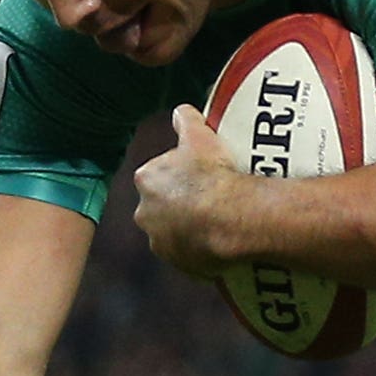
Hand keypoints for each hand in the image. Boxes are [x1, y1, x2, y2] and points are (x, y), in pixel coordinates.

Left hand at [131, 105, 247, 279]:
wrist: (230, 218)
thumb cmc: (213, 175)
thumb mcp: (201, 135)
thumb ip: (186, 119)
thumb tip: (181, 111)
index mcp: (147, 179)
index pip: (158, 175)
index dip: (179, 175)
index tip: (199, 176)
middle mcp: (145, 213)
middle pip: (162, 206)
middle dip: (180, 204)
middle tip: (209, 199)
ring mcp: (161, 242)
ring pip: (174, 233)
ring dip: (190, 229)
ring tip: (218, 221)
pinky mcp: (179, 263)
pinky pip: (190, 255)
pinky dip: (201, 249)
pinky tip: (221, 240)